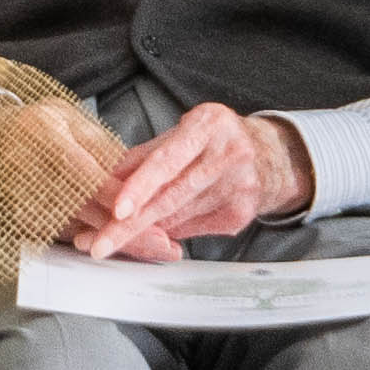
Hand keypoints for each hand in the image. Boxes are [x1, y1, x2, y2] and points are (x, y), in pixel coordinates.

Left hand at [63, 104, 300, 262]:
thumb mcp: (183, 133)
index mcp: (209, 125)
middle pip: (171, 196)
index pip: (168, 160)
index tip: (116, 210)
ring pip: (179, 217)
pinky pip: (193, 229)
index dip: (140, 186)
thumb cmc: (215, 141)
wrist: (269, 156)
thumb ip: (145, 155)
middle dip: (131, 224)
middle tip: (100, 244)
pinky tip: (156, 232)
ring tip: (111, 240)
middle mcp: (229, 154)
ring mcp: (240, 187)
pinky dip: (169, 232)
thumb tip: (104, 180)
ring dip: (143, 231)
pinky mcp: (242, 214)